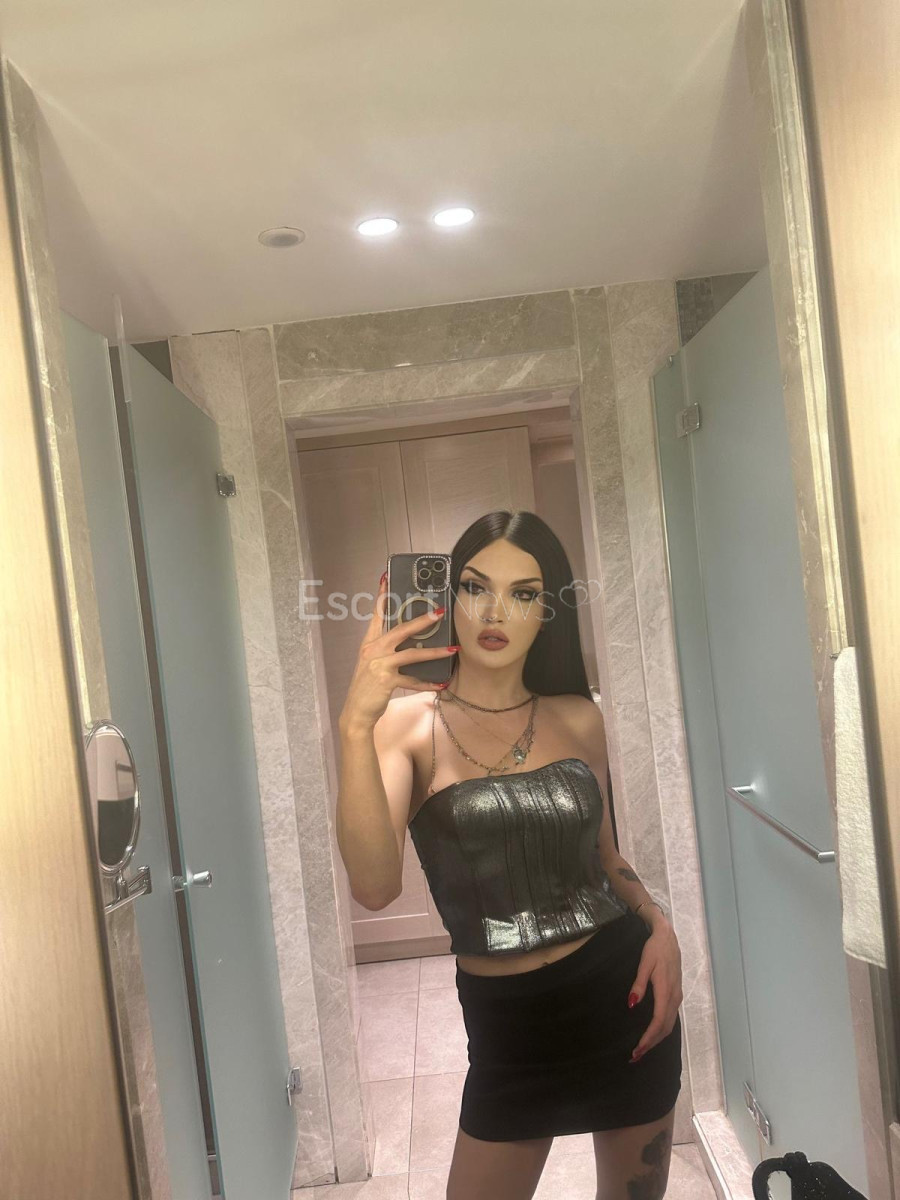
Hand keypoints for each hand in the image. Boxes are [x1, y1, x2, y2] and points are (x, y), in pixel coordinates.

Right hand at [338, 572, 456, 731]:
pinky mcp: (386, 680)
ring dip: (435, 652)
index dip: (381, 596)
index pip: (376, 615)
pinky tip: (442, 684)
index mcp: (369, 643)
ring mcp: (379, 665)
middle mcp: (373, 650)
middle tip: (440, 612)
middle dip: (422, 620)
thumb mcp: (373, 664)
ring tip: (453, 649)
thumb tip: (412, 643)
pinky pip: (412, 680)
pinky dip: (428, 683)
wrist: (356, 713)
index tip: (386, 578)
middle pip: (400, 630)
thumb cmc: (367, 688)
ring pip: (411, 654)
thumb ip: (387, 651)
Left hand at [627, 919, 682, 1061]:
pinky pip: (670, 1018)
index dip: (648, 1038)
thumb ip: (638, 984)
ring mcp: (677, 996)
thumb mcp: (644, 964)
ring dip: (656, 1039)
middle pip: (665, 1028)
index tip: (637, 1049)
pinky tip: (652, 1034)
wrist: (668, 936)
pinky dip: (661, 1030)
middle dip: (651, 1044)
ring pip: (669, 1025)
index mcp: (666, 991)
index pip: (658, 1021)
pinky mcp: (675, 994)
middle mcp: (674, 997)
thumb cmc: (655, 949)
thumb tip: (632, 1005)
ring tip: (642, 1049)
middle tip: (635, 1056)